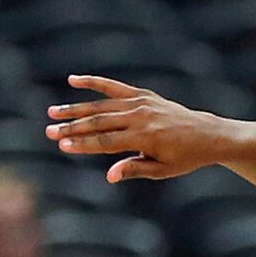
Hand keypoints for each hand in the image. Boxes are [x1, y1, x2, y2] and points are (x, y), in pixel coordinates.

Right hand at [46, 76, 234, 183]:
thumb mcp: (162, 170)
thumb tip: (109, 176)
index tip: (63, 147)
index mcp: (146, 138)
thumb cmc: (185, 158)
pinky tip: (73, 80)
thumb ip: (135, 169)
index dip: (84, 144)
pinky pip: (115, 87)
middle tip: (48, 132)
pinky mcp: (143, 95)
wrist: (207, 135)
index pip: (107, 141)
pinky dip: (94, 82)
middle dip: (72, 128)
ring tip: (53, 113)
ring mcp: (141, 103)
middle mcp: (141, 117)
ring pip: (102, 105)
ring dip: (76, 109)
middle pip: (100, 122)